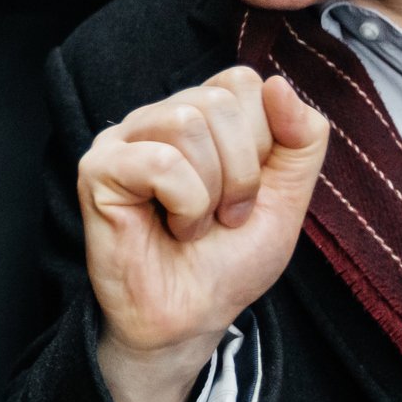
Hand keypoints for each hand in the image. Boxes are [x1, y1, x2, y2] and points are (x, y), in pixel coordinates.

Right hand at [78, 68, 328, 401]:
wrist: (192, 319)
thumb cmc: (229, 259)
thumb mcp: (288, 197)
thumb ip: (303, 139)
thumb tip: (280, 84)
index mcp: (201, 115)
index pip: (243, 83)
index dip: (262, 143)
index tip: (248, 194)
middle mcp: (158, 117)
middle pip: (219, 101)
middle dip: (241, 173)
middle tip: (224, 215)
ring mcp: (123, 139)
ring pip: (187, 124)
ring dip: (210, 192)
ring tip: (195, 222)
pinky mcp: (98, 169)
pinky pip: (160, 162)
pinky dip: (185, 204)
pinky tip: (171, 227)